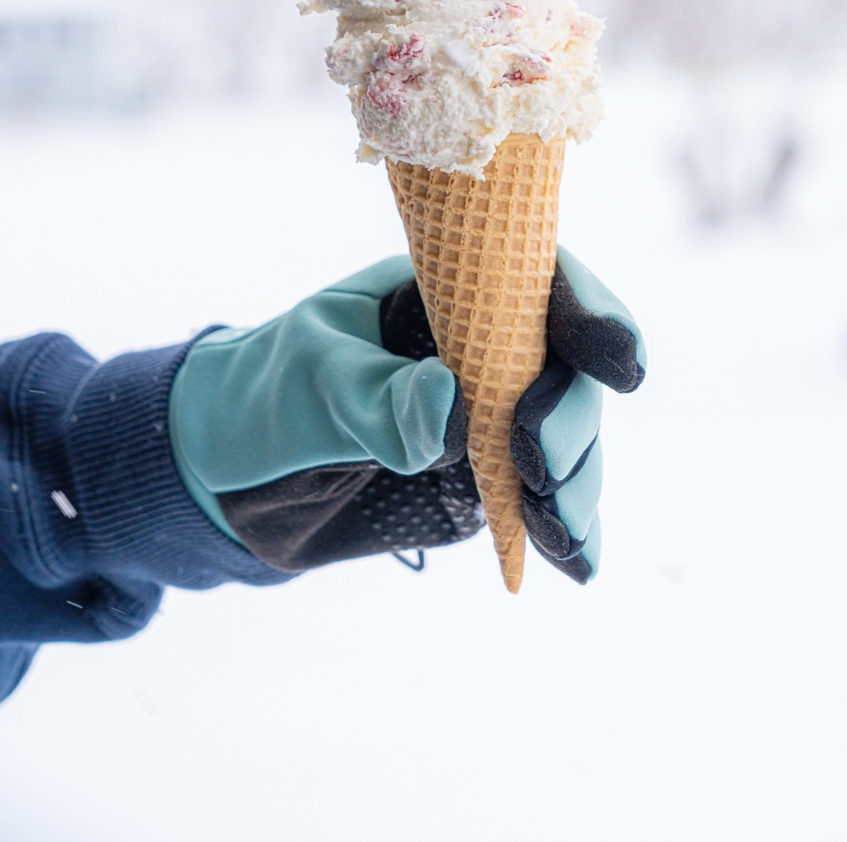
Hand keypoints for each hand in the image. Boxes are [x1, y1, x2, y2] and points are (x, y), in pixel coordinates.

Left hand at [169, 253, 643, 580]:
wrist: (229, 477)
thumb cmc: (263, 394)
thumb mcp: (308, 385)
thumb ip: (376, 397)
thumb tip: (452, 407)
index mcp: (446, 292)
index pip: (537, 281)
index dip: (592, 313)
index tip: (617, 361)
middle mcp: (483, 348)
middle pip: (566, 368)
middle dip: (570, 415)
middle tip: (538, 463)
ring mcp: (490, 416)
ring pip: (566, 439)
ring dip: (577, 483)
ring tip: (560, 531)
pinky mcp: (484, 479)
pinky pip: (542, 500)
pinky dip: (568, 530)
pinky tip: (579, 564)